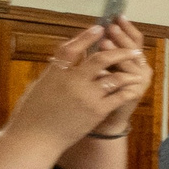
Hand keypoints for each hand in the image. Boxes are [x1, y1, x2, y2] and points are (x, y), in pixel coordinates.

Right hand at [10, 22, 144, 146]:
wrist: (35, 140)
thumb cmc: (31, 114)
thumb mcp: (38, 87)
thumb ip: (54, 73)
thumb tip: (62, 61)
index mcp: (55, 73)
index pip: (72, 48)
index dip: (86, 36)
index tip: (99, 28)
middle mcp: (73, 81)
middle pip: (100, 59)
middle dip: (119, 51)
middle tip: (132, 48)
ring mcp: (87, 96)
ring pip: (114, 77)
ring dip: (128, 71)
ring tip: (137, 68)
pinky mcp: (97, 111)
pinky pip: (119, 96)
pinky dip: (128, 89)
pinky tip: (135, 86)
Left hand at [89, 19, 148, 131]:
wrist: (104, 119)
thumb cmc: (99, 92)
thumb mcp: (101, 68)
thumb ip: (101, 52)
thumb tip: (95, 28)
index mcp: (134, 60)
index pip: (135, 39)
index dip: (128, 28)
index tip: (117, 16)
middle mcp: (141, 69)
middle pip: (135, 48)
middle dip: (123, 36)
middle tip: (112, 26)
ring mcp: (139, 82)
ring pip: (131, 63)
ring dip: (118, 51)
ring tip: (105, 41)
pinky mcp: (133, 94)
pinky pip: (126, 80)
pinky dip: (114, 72)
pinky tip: (102, 67)